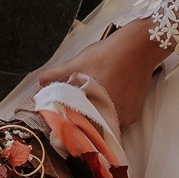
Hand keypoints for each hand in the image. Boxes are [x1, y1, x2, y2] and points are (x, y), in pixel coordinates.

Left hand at [38, 22, 163, 129]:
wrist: (140, 46)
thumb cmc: (109, 53)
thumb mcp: (78, 62)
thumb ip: (56, 75)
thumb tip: (38, 85)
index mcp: (97, 109)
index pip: (79, 132)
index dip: (68, 132)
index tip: (60, 129)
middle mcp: (114, 119)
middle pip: (93, 132)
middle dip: (82, 128)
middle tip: (72, 118)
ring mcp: (126, 118)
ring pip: (106, 127)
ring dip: (97, 121)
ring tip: (88, 109)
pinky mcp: (135, 113)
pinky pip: (119, 120)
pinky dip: (110, 115)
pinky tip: (105, 102)